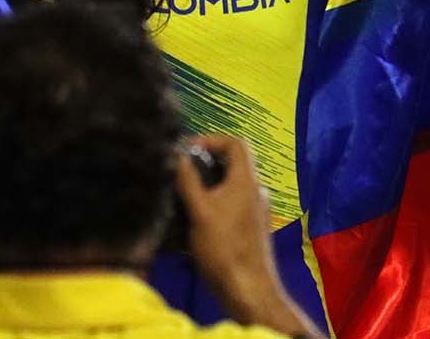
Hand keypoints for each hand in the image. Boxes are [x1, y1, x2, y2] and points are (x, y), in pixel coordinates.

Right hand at [176, 136, 287, 321]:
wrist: (248, 289)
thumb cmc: (224, 248)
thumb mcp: (199, 210)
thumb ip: (187, 179)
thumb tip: (175, 153)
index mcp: (246, 180)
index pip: (235, 142)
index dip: (211, 140)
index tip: (187, 151)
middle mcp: (254, 190)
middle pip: (232, 162)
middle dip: (204, 163)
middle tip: (179, 172)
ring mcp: (254, 210)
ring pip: (229, 185)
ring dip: (206, 185)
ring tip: (181, 194)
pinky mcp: (249, 227)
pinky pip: (230, 204)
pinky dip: (212, 203)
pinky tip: (192, 219)